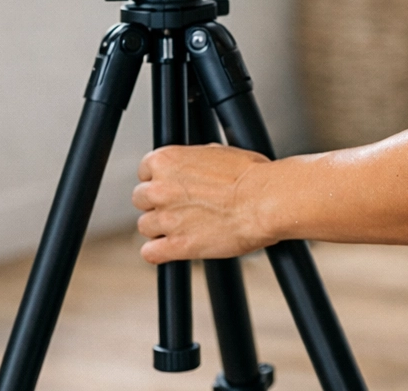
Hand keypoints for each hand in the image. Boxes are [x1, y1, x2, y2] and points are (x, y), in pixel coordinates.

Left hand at [133, 144, 273, 262]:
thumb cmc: (252, 175)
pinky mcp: (176, 246)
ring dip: (161, 228)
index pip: (144, 171)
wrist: (266, 200)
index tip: (172, 186)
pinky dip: (160, 252)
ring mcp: (166, 218)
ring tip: (185, 227)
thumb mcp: (219, 153)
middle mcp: (160, 188)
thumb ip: (194, 161)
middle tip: (181, 207)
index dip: (160, 179)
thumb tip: (191, 167)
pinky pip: (150, 253)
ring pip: (145, 227)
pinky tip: (174, 248)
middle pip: (141, 199)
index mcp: (168, 161)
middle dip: (159, 203)